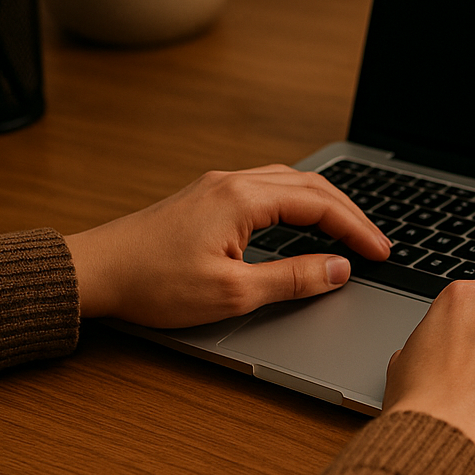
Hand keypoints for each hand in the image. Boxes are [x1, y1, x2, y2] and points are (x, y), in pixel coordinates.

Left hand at [65, 165, 389, 327]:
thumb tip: (337, 269)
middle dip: (349, 213)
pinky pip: (266, 187)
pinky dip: (297, 202)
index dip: (357, 230)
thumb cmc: (151, 283)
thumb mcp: (231, 292)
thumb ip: (292, 278)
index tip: (381, 252)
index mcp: (243, 199)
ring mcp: (216, 186)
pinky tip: (300, 219)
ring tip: (348, 229)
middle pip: (310, 185)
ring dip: (324, 203)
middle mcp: (232, 182)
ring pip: (288, 182)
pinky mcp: (204, 198)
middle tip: (375, 242)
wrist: (93, 273)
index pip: (320, 205)